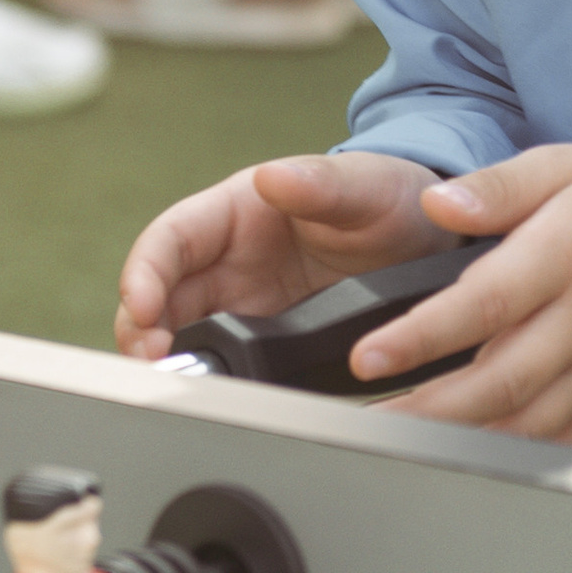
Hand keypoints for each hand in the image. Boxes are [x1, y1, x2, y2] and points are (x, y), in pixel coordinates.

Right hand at [112, 148, 435, 357]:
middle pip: (161, 294)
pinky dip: (206, 377)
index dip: (146, 272)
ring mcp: (243, 301)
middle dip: (143, 329)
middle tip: (154, 364)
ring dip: (167, 359)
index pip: (170, 238)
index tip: (143, 306)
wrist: (428, 243)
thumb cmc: (388, 198)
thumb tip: (271, 178)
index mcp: (236, 211)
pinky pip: (222, 359)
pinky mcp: (263, 337)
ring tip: (174, 386)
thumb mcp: (364, 187)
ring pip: (180, 331)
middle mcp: (228, 258)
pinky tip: (211, 395)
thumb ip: (320, 184)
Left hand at [349, 145, 571, 446]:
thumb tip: (437, 204)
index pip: (486, 303)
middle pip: (501, 379)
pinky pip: (562, 443)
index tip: (370, 357)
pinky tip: (466, 461)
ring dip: (461, 442)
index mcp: (566, 255)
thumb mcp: (567, 165)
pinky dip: (513, 460)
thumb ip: (499, 186)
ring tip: (399, 445)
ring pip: (528, 423)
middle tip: (368, 419)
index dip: (424, 336)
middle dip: (428, 409)